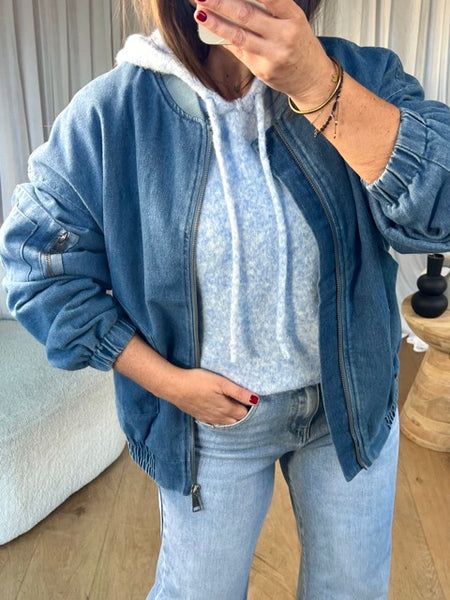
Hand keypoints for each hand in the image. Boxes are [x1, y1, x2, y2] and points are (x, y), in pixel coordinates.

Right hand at [170, 367, 259, 424]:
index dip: (249, 407)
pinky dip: (221, 419)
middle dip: (243, 414)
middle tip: (244, 403)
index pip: (245, 414)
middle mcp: (219, 417)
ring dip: (233, 418)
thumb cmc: (198, 381)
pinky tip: (220, 412)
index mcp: (226, 409)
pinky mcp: (200, 417)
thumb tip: (256, 399)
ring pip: (226, 423)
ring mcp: (209, 418)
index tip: (250, 398)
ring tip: (234, 407)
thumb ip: (239, 392)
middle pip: (237, 420)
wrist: (174, 387)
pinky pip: (215, 422)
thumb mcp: (221, 383)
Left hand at [194, 0, 333, 106]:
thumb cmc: (299, 45)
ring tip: (199, 13)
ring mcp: (272, 55)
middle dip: (221, 3)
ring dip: (216, 24)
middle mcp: (283, 36)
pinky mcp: (262, 70)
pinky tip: (211, 31)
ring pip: (238, 36)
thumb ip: (269, 10)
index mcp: (293, 17)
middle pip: (247, 16)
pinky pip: (239, 52)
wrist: (312, 79)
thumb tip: (234, 2)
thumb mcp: (292, 21)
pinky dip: (224, 39)